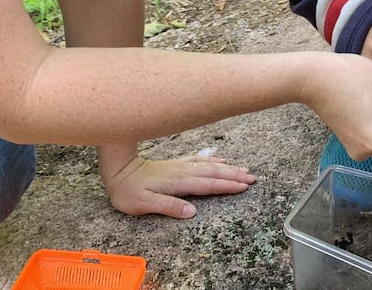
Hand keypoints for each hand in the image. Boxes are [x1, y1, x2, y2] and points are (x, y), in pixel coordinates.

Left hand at [102, 154, 256, 218]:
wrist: (119, 170)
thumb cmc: (129, 191)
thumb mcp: (144, 203)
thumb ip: (169, 206)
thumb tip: (192, 212)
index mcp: (178, 182)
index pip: (208, 185)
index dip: (227, 186)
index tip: (244, 186)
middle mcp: (183, 171)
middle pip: (214, 173)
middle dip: (234, 176)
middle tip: (253, 178)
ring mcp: (181, 166)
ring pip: (209, 165)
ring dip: (228, 168)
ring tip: (244, 169)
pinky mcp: (177, 163)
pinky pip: (200, 159)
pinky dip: (213, 160)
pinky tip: (221, 159)